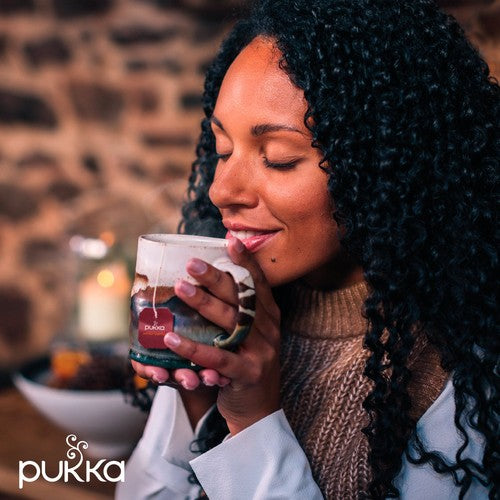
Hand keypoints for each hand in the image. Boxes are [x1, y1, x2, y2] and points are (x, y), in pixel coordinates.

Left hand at [163, 237, 280, 434]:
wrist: (258, 409)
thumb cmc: (246, 363)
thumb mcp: (249, 334)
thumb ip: (236, 311)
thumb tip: (210, 280)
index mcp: (269, 316)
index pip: (259, 283)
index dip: (246, 262)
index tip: (229, 241)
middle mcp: (269, 330)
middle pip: (242, 298)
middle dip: (217, 278)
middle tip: (191, 263)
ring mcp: (262, 352)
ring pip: (231, 322)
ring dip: (204, 304)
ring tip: (180, 288)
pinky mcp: (248, 373)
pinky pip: (218, 358)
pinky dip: (193, 347)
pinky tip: (170, 338)